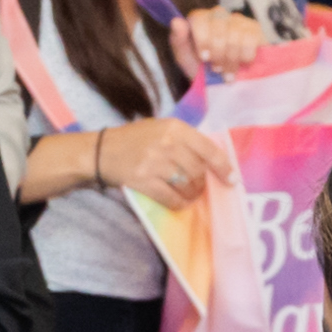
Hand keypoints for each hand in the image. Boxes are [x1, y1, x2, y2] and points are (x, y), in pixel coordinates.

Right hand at [98, 117, 241, 213]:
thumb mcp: (160, 129)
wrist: (100, 151)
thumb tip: (211, 160)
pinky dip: (178, 203)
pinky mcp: (143, 181)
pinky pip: (170, 197)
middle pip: (198, 171)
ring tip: (189, 195)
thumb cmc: (133, 139)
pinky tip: (178, 202)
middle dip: (203, 184)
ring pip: (187, 185)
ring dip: (192, 195)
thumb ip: (184, 140)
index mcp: (175, 127)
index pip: (209, 149)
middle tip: (199, 189)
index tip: (232, 179)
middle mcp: (168, 143)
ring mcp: (155, 162)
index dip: (224, 167)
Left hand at [169, 4, 274, 85]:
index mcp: (198, 19)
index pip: (199, 19)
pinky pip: (250, 38)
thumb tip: (176, 21)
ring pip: (235, 34)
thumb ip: (179, 41)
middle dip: (218, 53)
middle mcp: (218, 14)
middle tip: (217, 70)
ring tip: (228, 72)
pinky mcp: (254, 27)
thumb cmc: (202, 69)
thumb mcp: (186, 59)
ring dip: (231, 58)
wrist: (226, 83)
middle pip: (218, 27)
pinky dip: (246, 56)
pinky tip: (243, 64)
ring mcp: (237, 19)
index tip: (204, 58)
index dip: (202, 39)